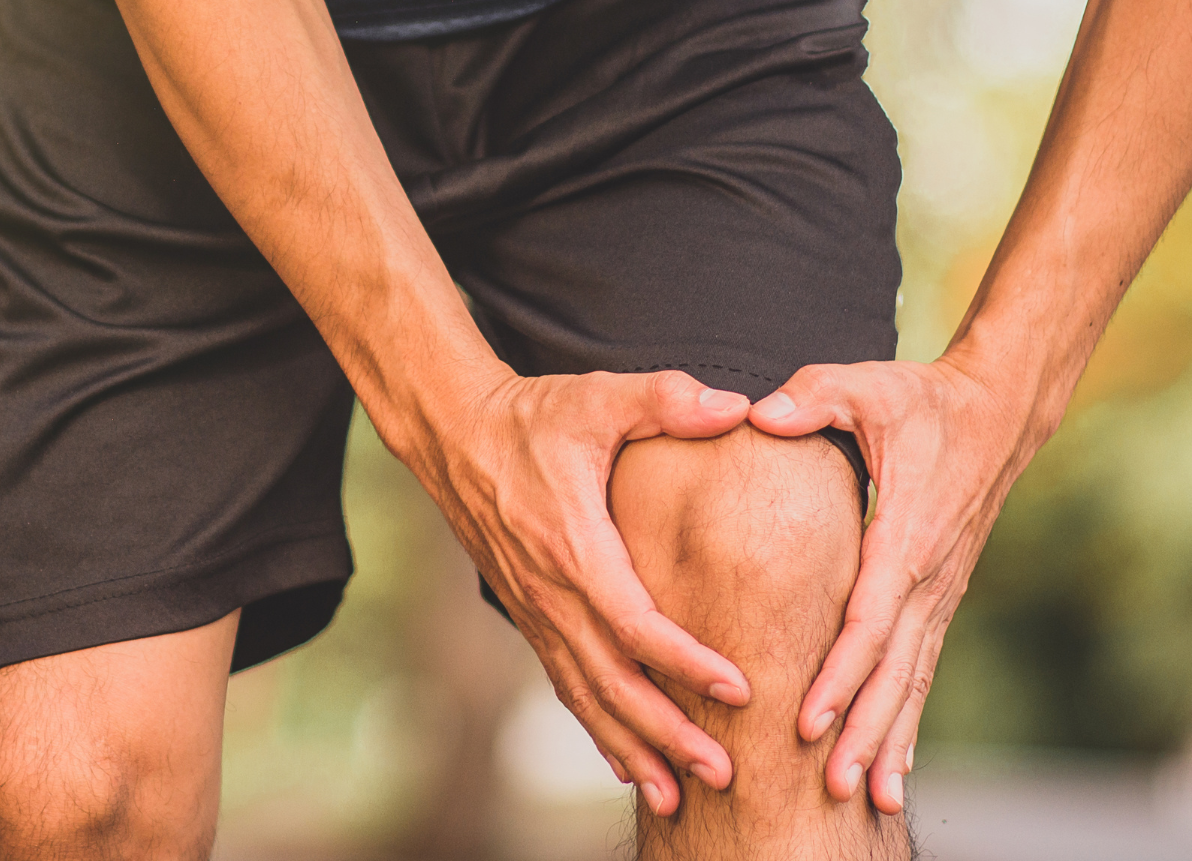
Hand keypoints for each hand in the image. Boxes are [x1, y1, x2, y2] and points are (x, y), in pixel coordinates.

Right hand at [416, 368, 753, 814]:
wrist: (453, 433)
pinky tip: (626, 764)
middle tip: (723, 772)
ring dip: (632, 748)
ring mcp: (535, 608)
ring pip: (585, 695)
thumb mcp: (598, 395)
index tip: (738, 688)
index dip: (686, 661)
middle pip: (611, 680)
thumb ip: (666, 400)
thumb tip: (736, 407)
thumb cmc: (533, 414)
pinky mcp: (529, 613)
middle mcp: (550, 590)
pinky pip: (564, 682)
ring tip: (678, 797)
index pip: (634, 622)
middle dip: (666, 733)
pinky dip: (597, 728)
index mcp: (573, 545)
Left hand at [748, 354, 1030, 813]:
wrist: (997, 410)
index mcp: (906, 534)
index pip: (870, 618)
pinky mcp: (940, 594)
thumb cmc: (920, 398)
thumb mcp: (863, 384)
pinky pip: (922, 664)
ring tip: (869, 796)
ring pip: (913, 677)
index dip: (839, 672)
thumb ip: (812, 396)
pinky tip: (895, 762)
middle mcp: (930, 575)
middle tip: (834, 785)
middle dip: (863, 728)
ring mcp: (941, 590)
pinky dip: (907, 714)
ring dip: (889, 736)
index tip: (807, 718)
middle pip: (894, 668)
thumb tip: (762, 414)